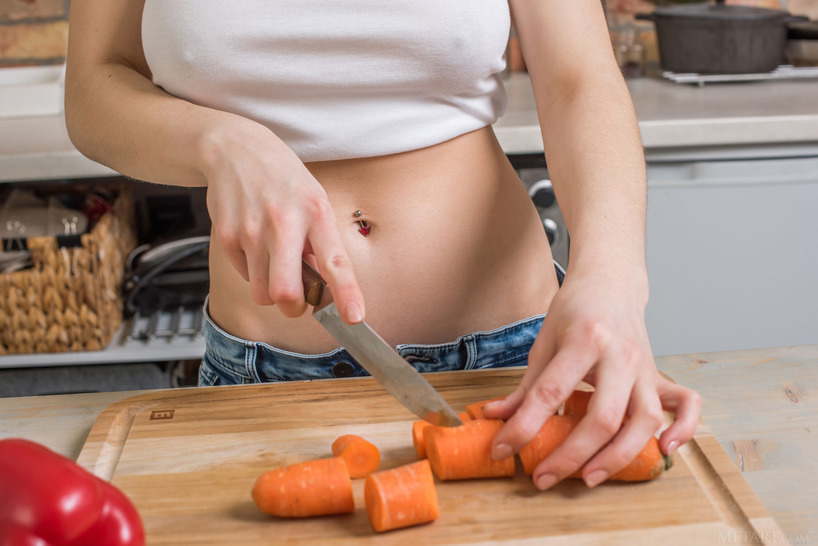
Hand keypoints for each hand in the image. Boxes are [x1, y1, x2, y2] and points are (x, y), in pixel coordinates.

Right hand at [201, 117, 363, 322]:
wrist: (234, 149)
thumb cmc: (282, 179)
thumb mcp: (314, 201)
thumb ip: (320, 244)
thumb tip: (325, 286)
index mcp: (316, 213)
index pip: (335, 262)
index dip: (346, 294)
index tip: (354, 317)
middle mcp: (284, 222)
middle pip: (286, 293)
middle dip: (294, 308)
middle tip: (298, 301)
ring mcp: (251, 230)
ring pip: (263, 293)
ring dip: (272, 290)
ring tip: (275, 262)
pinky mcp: (225, 235)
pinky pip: (245, 276)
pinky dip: (253, 271)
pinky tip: (255, 244)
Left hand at [484, 271, 700, 488]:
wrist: (610, 282)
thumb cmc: (575, 311)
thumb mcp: (544, 342)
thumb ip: (525, 386)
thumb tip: (494, 417)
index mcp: (584, 340)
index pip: (551, 392)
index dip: (523, 426)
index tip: (502, 449)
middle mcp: (620, 355)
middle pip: (603, 417)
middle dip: (571, 455)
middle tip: (544, 477)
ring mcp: (645, 367)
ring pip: (644, 419)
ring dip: (618, 456)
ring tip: (589, 478)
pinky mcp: (660, 375)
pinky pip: (686, 405)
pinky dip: (682, 430)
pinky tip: (663, 451)